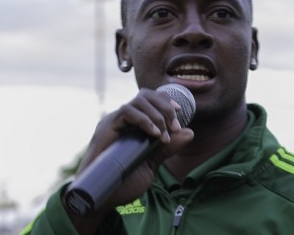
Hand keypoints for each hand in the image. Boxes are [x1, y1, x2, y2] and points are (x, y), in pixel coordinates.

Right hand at [70, 88, 193, 231]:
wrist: (103, 198)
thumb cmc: (124, 183)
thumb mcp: (151, 164)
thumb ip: (167, 148)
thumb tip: (190, 132)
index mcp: (133, 125)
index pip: (150, 100)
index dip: (166, 100)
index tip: (180, 112)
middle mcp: (123, 120)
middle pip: (145, 95)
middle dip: (165, 107)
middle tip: (175, 126)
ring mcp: (114, 122)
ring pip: (137, 101)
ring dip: (157, 115)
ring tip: (164, 134)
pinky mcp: (106, 128)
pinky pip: (126, 112)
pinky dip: (144, 120)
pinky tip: (154, 134)